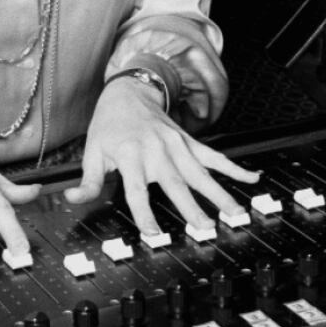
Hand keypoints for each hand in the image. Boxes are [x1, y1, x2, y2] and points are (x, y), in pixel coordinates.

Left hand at [63, 76, 259, 236]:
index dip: (145, 213)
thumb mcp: (92, 151)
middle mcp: (157, 150)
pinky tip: (251, 178)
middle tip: (206, 228)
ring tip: (235, 213)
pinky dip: (234, 168)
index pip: (137, 190)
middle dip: (192, 207)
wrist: (129, 92)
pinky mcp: (190, 142)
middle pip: (176, 183)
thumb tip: (74, 200)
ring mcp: (177, 145)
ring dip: (220, 193)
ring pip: (201, 172)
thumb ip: (87, 180)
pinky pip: (214, 156)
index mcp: (130, 155)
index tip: (154, 234)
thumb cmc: (110, 125)